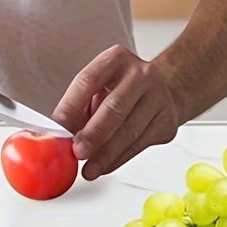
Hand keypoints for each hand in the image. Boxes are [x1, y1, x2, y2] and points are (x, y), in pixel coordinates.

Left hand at [51, 45, 178, 179]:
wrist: (163, 89)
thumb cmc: (120, 87)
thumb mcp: (98, 86)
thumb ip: (79, 105)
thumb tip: (61, 131)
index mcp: (116, 59)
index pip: (88, 80)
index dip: (71, 106)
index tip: (59, 128)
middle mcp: (140, 74)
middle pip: (113, 108)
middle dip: (93, 134)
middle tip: (77, 152)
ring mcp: (158, 97)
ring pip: (129, 131)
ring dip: (105, 154)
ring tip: (89, 168)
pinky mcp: (167, 122)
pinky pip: (140, 145)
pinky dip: (119, 159)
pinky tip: (105, 165)